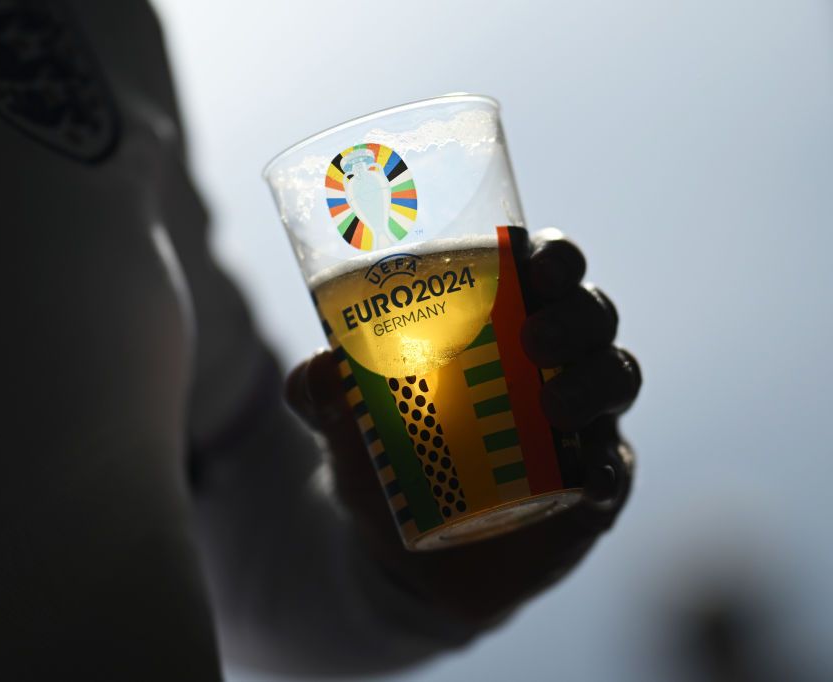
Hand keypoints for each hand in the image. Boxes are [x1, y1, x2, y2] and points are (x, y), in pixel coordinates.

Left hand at [285, 228, 640, 626]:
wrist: (412, 557)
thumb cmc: (389, 464)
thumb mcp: (348, 430)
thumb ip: (323, 397)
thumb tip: (317, 372)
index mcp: (501, 327)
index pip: (542, 272)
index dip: (554, 257)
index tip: (537, 259)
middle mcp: (551, 364)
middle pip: (590, 314)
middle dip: (575, 314)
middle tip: (535, 339)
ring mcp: (580, 422)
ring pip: (615, 377)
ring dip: (594, 383)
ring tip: (553, 407)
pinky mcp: (592, 484)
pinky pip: (617, 470)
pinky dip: (610, 471)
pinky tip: (594, 481)